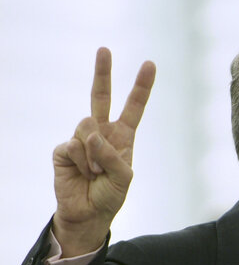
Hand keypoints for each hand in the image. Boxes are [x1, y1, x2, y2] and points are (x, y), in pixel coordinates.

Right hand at [52, 47, 155, 256]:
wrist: (88, 214)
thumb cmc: (110, 196)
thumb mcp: (124, 177)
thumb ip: (113, 155)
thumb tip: (92, 135)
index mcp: (122, 137)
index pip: (133, 107)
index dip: (141, 87)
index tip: (150, 64)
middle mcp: (101, 133)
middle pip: (100, 97)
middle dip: (102, 72)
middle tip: (104, 49)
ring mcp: (81, 139)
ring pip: (87, 126)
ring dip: (95, 153)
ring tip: (97, 172)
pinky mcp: (63, 149)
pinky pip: (75, 145)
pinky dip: (83, 161)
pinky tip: (84, 174)